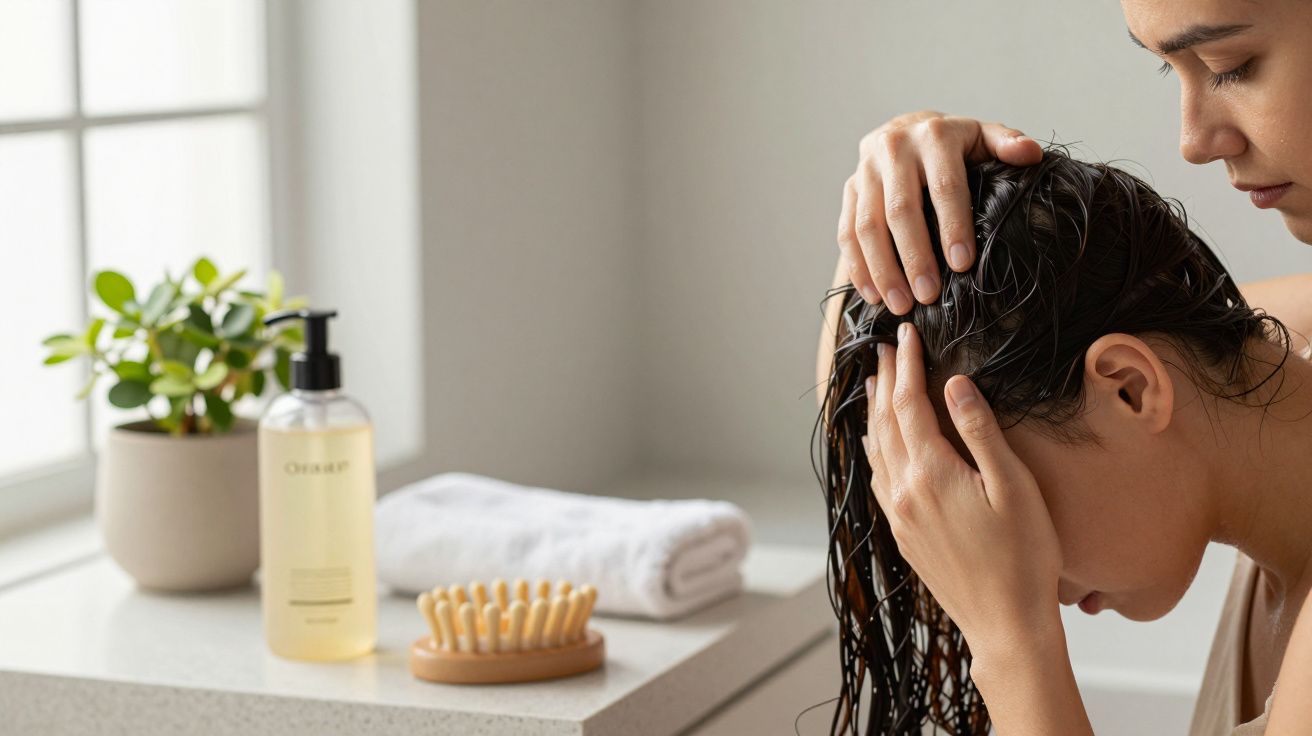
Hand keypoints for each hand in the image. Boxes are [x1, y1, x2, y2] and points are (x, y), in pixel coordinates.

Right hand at [838, 111, 1042, 313]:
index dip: (953, 226)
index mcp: (933, 135)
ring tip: (900, 304)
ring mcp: (865, 171)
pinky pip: (846, 232)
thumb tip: (1031, 154)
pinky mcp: (848, 190)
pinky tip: (873, 295)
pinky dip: (857, 267)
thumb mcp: (982, 136)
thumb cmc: (952, 144)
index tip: (962, 264)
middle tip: (928, 295)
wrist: (904, 129)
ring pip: (866, 225)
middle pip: (900, 210)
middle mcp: (894, 149)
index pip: (944, 186)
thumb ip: (1006, 143)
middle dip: (914, 257)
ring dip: (882, 269)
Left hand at [862, 322, 1061, 655]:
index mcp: (930, 473)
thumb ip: (980, 432)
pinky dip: (876, 447)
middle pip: (886, 422)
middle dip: (886, 380)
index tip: (907, 335)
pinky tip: (879, 442)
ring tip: (877, 382)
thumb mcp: (1013, 486)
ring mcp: (899, 514)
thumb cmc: (1023, 557)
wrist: (1005, 624)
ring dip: (876, 411)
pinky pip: (879, 477)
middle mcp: (904, 491)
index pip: (909, 403)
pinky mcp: (903, 534)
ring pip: (877, 449)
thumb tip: (954, 384)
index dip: (907, 365)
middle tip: (886, 347)